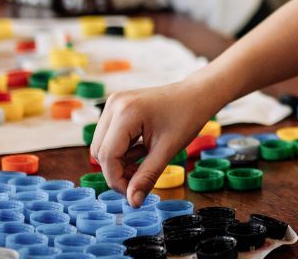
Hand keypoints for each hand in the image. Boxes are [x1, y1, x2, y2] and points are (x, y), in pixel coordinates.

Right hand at [89, 81, 217, 207]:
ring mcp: (114, 104)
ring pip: (102, 145)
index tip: (133, 193)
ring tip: (144, 163)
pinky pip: (109, 136)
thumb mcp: (168, 151)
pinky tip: (141, 151)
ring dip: (119, 161)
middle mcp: (114, 105)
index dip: (117, 180)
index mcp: (126, 113)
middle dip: (117, 171)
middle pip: (100, 151)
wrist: (197, 95)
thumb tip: (133, 202)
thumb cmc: (187, 118)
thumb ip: (147, 177)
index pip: (107, 156)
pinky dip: (121, 150)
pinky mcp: (117, 107)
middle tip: (140, 181)